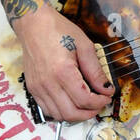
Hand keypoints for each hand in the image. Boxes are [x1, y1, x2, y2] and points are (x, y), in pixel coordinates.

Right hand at [11, 4, 113, 122]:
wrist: (33, 24)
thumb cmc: (58, 30)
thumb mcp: (84, 46)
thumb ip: (96, 71)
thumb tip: (106, 89)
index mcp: (62, 71)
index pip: (84, 100)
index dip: (100, 102)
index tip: (107, 96)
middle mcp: (47, 83)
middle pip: (71, 113)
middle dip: (90, 113)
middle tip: (99, 104)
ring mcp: (37, 88)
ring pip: (58, 115)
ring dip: (76, 115)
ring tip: (87, 105)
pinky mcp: (32, 88)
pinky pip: (47, 109)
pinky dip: (62, 111)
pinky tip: (71, 102)